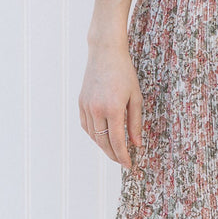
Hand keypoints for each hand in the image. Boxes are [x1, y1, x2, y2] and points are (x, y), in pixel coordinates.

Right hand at [79, 44, 142, 167]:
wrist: (105, 54)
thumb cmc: (124, 73)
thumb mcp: (135, 97)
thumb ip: (135, 122)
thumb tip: (136, 144)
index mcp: (113, 109)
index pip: (117, 141)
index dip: (123, 156)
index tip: (129, 165)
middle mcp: (97, 110)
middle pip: (103, 142)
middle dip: (114, 155)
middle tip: (123, 161)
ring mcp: (86, 107)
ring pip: (93, 136)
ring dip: (103, 147)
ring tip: (115, 151)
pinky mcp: (81, 103)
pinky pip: (86, 126)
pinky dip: (94, 135)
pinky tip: (102, 137)